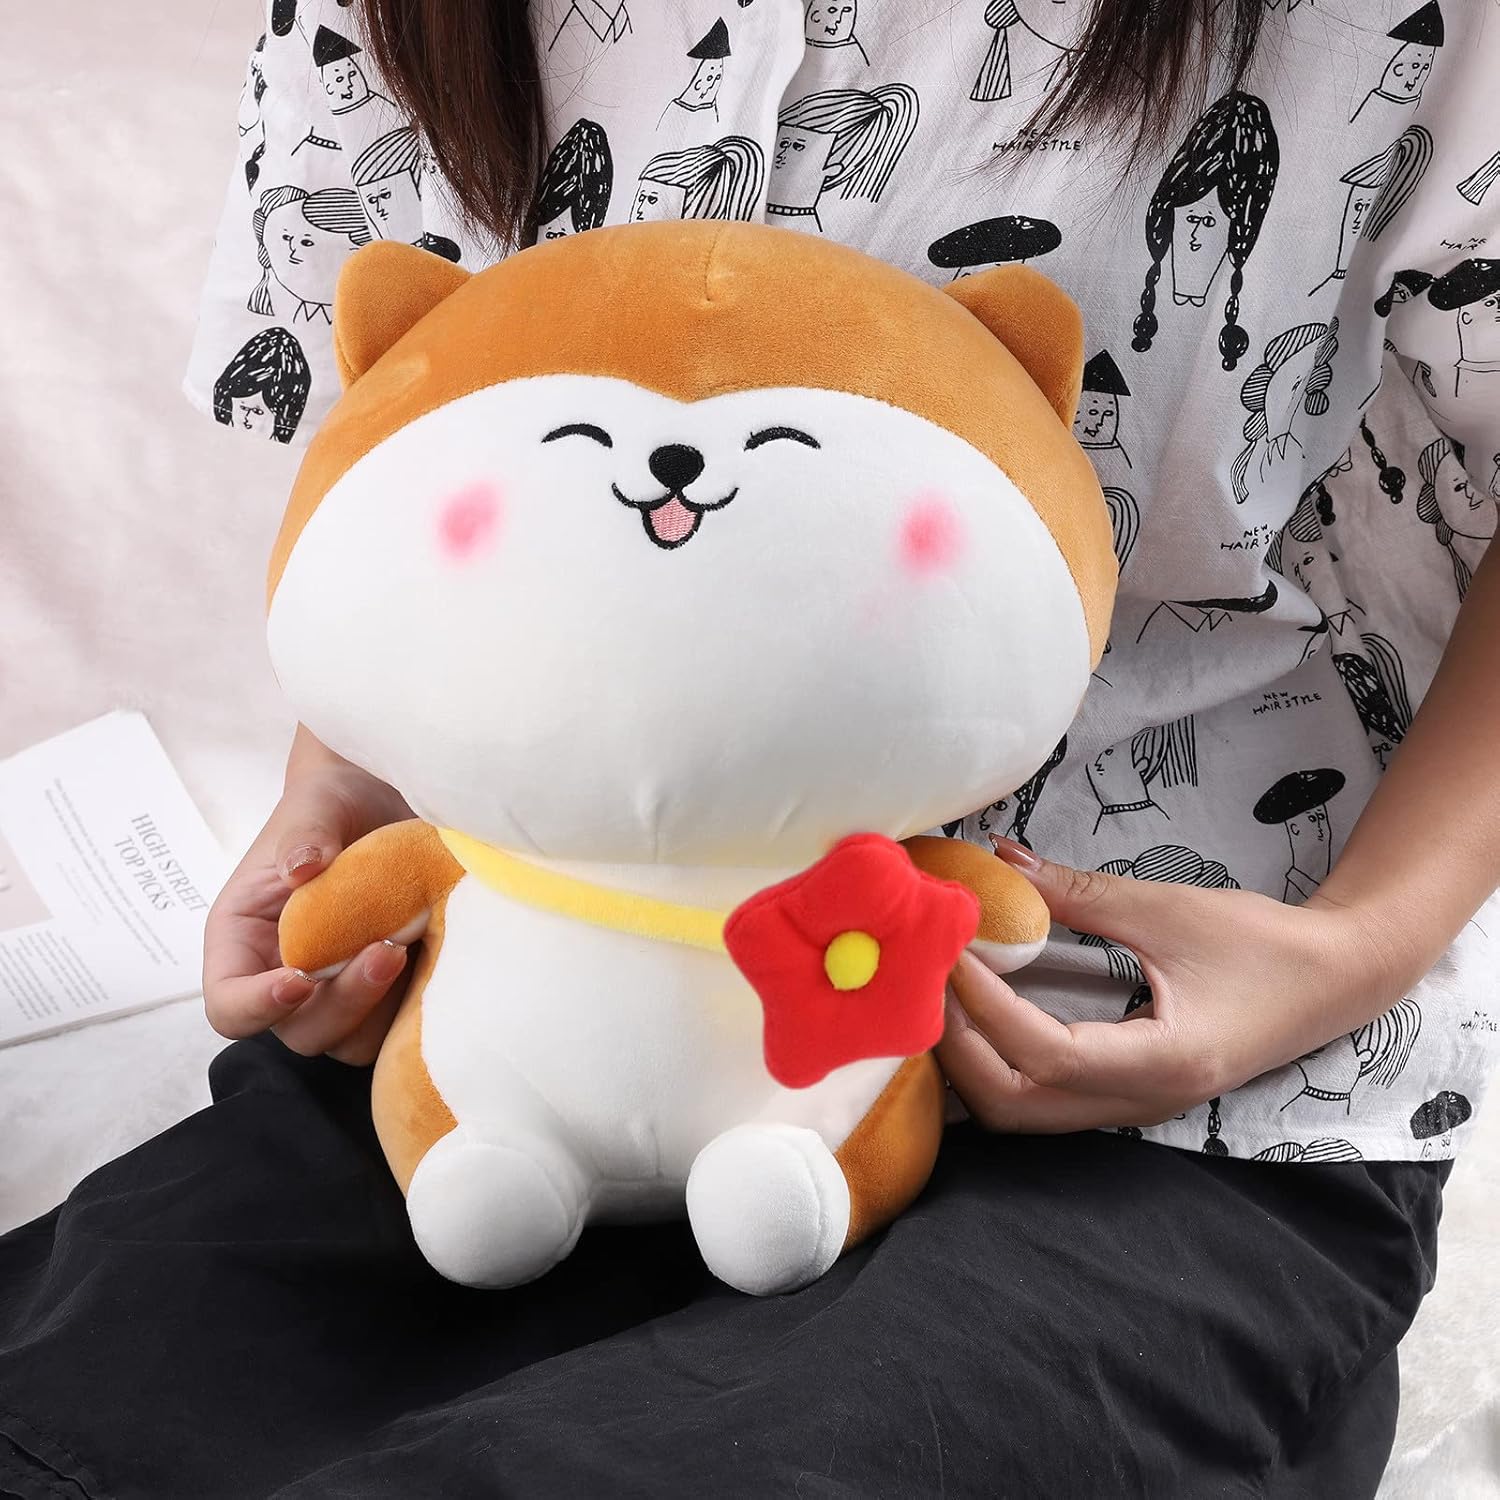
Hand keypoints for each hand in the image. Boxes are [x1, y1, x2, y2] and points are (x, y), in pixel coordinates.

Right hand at [202, 732, 413, 1063]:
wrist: (385, 797)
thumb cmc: (333, 800)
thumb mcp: (316, 801)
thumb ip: (306, 831)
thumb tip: (302, 867)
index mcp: (243, 940)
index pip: (228, 1004)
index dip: (257, 1007)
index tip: (300, 979)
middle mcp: (284, 974)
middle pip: (300, 1032)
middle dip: (343, 1004)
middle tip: (386, 950)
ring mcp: (336, 987)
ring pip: (351, 1040)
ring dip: (381, 1009)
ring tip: (409, 947)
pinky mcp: (385, 989)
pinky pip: (396, 1024)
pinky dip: (413, 1004)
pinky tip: (433, 955)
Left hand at [936, 838, 1410, 1132]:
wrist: (1334, 979)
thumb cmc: (1260, 942)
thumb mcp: (1166, 908)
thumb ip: (1077, 893)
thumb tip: (1001, 860)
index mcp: (1162, 1062)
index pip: (1044, 1051)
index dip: (984, 1005)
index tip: (948, 952)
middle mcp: (1142, 1102)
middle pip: (1017, 1106)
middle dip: (960, 1049)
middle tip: (930, 980)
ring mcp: (1132, 1108)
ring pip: (1023, 1113)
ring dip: (971, 1063)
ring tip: (942, 995)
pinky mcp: (1126, 1095)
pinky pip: (1042, 1098)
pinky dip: (997, 1063)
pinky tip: (977, 1013)